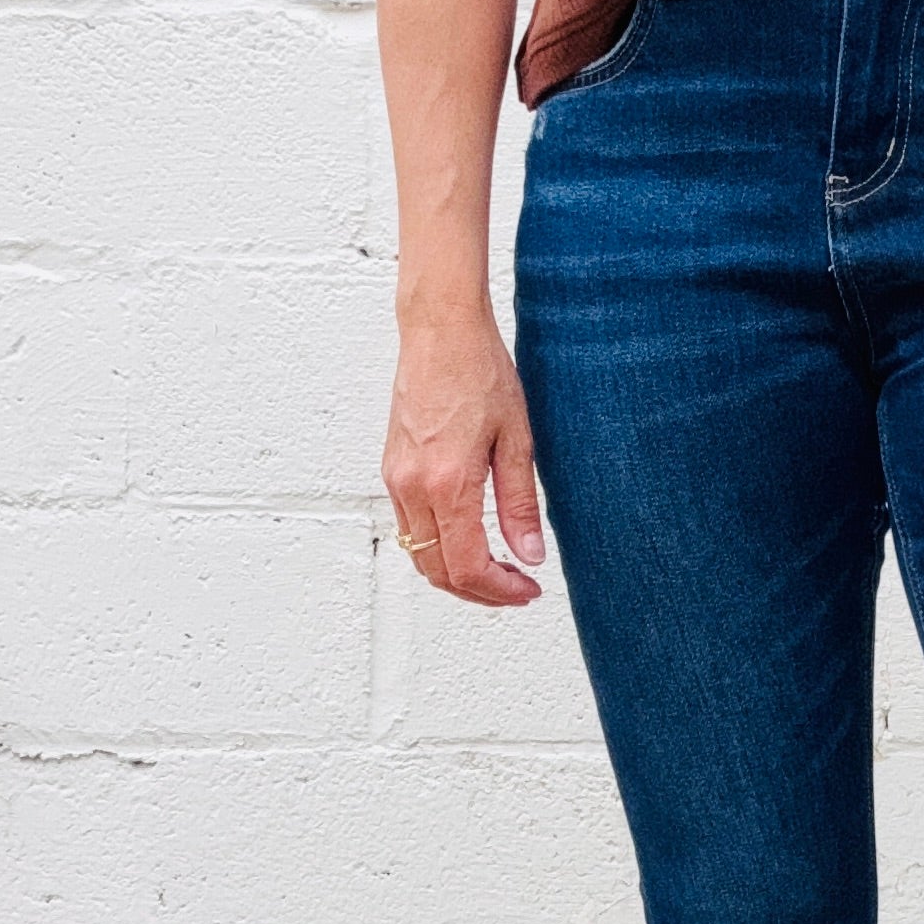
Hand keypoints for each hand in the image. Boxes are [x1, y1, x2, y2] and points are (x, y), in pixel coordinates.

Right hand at [382, 307, 544, 606]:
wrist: (440, 331)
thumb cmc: (478, 371)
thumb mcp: (516, 441)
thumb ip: (519, 505)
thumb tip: (530, 555)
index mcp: (447, 483)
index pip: (468, 567)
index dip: (500, 591)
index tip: (528, 590)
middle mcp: (413, 487)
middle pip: (439, 572)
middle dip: (481, 592)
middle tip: (518, 588)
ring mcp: (397, 479)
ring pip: (420, 556)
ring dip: (458, 574)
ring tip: (499, 569)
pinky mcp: (393, 470)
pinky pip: (411, 530)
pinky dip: (439, 549)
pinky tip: (471, 539)